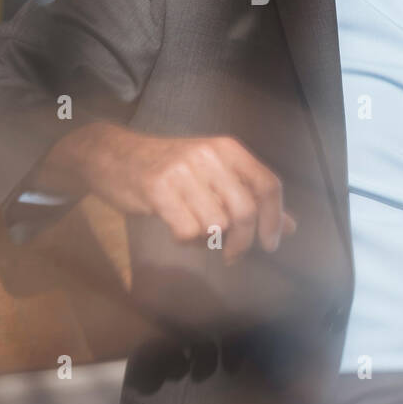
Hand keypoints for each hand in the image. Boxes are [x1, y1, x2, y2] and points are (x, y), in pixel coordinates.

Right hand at [34, 122, 295, 263]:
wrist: (113, 154)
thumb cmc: (168, 167)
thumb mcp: (213, 172)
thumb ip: (250, 196)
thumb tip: (289, 226)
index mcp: (228, 148)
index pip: (268, 184)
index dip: (275, 218)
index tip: (272, 244)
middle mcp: (209, 155)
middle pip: (245, 210)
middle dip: (243, 242)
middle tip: (232, 255)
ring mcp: (183, 171)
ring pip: (216, 225)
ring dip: (209, 241)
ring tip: (195, 232)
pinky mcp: (158, 189)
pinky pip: (188, 231)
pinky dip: (186, 239)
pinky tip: (177, 229)